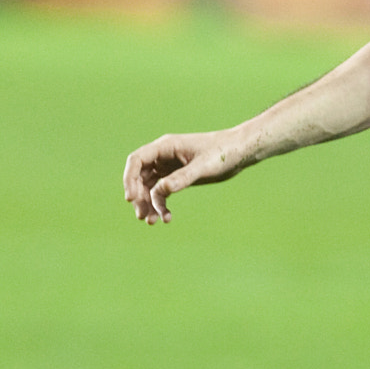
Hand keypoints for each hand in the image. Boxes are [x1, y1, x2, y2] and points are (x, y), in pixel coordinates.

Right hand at [122, 130, 255, 223]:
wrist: (240, 152)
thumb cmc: (223, 152)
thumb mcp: (203, 166)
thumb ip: (182, 178)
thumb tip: (160, 191)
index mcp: (166, 146)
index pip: (137, 160)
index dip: (130, 179)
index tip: (131, 198)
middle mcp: (163, 156)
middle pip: (139, 176)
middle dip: (138, 197)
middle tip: (143, 216)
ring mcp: (169, 167)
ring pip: (148, 187)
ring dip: (148, 204)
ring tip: (152, 222)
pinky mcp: (177, 177)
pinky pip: (161, 192)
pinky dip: (160, 205)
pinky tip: (166, 217)